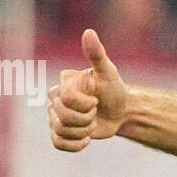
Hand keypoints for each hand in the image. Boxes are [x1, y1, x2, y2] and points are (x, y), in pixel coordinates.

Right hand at [48, 29, 126, 151]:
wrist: (121, 113)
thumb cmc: (115, 90)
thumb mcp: (109, 72)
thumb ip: (97, 54)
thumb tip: (88, 32)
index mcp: (64, 83)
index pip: (67, 99)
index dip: (86, 105)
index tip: (97, 100)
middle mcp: (55, 98)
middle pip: (62, 117)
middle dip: (86, 119)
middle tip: (96, 112)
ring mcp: (55, 116)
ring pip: (60, 131)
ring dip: (83, 131)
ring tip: (92, 123)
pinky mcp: (59, 132)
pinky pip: (58, 143)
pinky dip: (75, 145)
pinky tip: (88, 139)